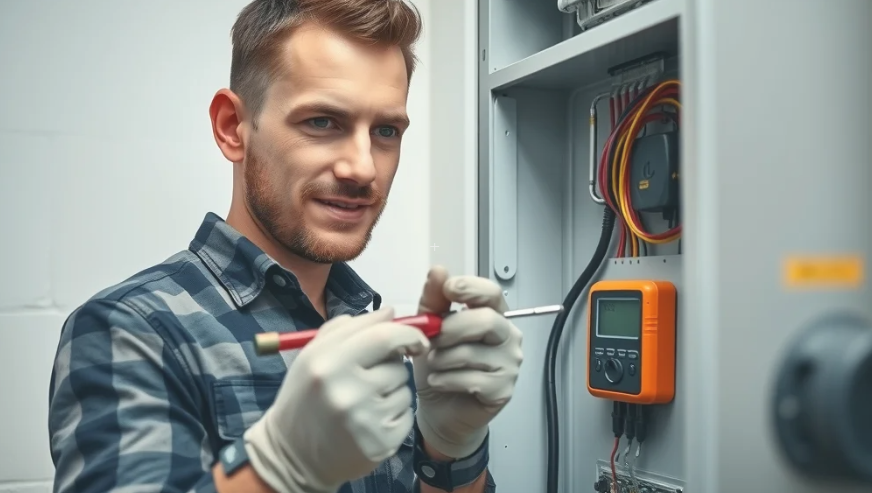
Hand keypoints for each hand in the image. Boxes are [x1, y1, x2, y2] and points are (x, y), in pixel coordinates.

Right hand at [244, 308, 429, 492]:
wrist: (292, 457)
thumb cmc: (304, 399)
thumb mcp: (311, 357)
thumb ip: (347, 328)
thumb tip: (389, 312)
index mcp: (327, 365)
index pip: (384, 337)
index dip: (409, 333)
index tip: (416, 339)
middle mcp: (347, 394)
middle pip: (398, 365)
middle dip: (392, 366)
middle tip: (370, 377)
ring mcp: (366, 422)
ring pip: (404, 390)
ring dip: (392, 391)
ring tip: (364, 403)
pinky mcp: (381, 444)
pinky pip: (406, 415)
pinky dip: (394, 414)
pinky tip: (370, 421)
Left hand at [413, 266, 523, 458]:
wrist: (438, 409)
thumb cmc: (439, 366)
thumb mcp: (429, 329)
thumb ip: (434, 300)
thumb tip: (438, 270)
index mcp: (492, 315)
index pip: (492, 293)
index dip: (471, 288)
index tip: (449, 289)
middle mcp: (507, 336)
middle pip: (486, 320)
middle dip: (451, 329)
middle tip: (432, 340)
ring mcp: (509, 363)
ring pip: (474, 352)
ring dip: (443, 359)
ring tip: (433, 365)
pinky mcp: (503, 389)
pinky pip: (472, 378)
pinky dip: (446, 379)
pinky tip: (438, 381)